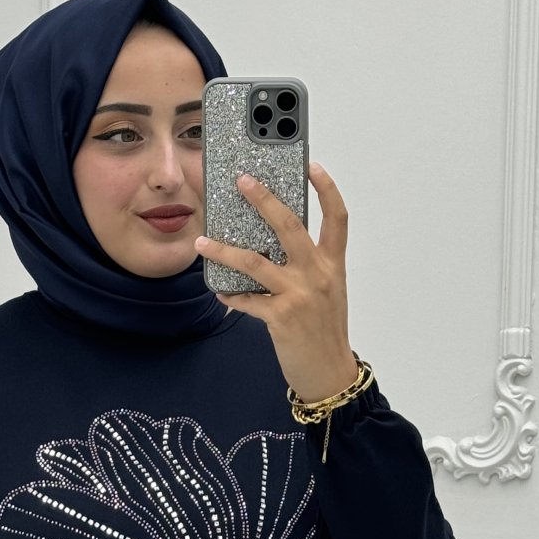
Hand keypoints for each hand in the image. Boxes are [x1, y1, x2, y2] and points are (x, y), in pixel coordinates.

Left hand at [194, 162, 357, 402]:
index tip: (311, 165)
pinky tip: (221, 293)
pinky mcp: (281, 317)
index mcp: (332, 265)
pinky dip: (232, 297)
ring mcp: (299, 295)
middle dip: (264, 199)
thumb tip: (271, 247)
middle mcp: (317, 274)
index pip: (337, 218)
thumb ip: (307, 267)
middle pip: (289, 225)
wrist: (330, 373)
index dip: (326, 188)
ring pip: (255, 262)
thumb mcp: (326, 292)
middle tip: (243, 181)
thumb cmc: (325, 332)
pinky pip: (247, 301)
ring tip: (202, 241)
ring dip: (224, 250)